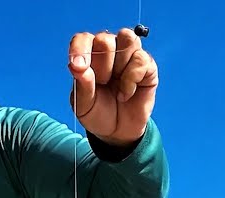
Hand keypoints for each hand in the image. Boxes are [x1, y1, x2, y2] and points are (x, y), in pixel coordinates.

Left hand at [68, 27, 158, 146]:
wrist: (118, 131)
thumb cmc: (98, 113)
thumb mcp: (83, 105)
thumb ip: (81, 85)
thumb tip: (78, 66)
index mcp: (89, 55)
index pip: (83, 39)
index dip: (80, 49)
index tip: (78, 67)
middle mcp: (110, 50)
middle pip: (105, 40)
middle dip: (102, 66)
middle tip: (102, 84)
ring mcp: (129, 55)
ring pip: (127, 39)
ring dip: (119, 66)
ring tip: (115, 86)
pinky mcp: (147, 66)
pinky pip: (141, 59)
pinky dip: (131, 79)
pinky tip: (126, 94)